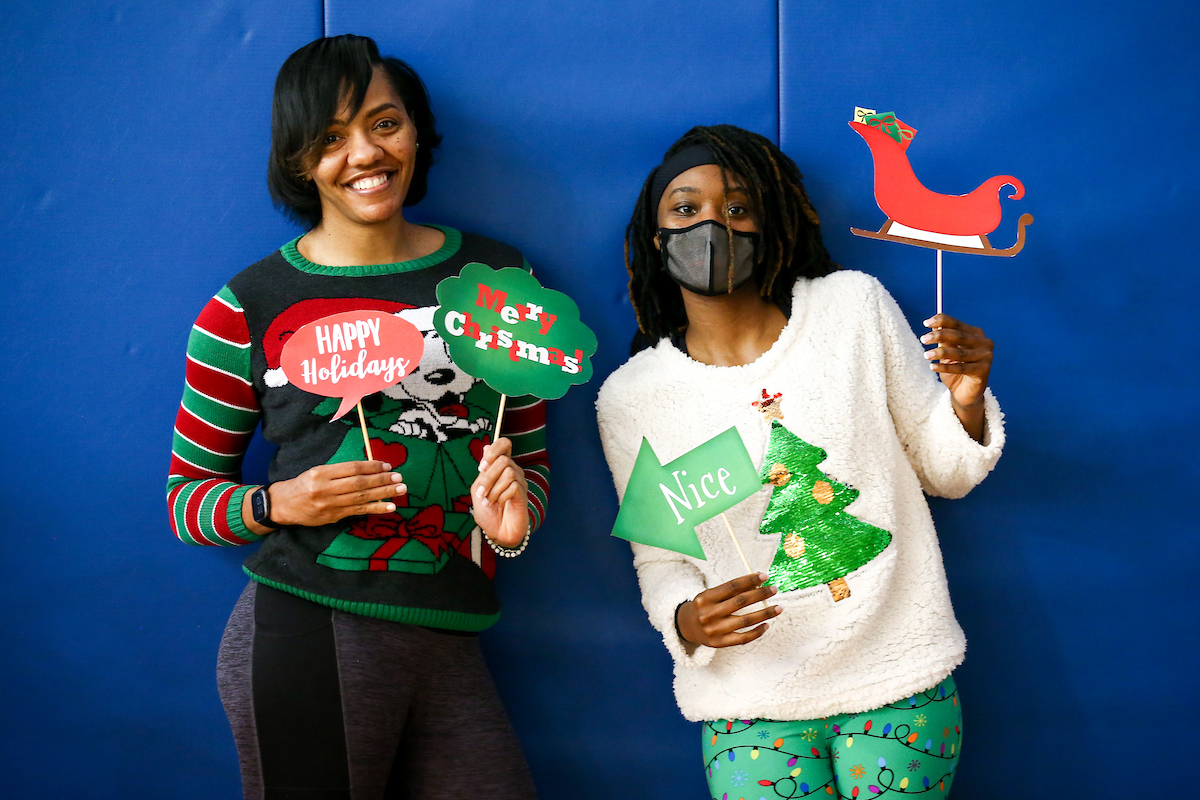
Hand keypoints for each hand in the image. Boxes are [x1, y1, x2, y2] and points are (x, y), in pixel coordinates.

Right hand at [248, 461, 405, 533]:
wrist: (283, 505)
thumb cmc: (303, 484)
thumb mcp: (317, 471)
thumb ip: (340, 471)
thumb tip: (370, 469)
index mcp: (321, 473)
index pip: (352, 468)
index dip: (372, 466)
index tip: (387, 465)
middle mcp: (325, 489)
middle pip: (359, 483)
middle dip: (382, 480)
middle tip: (399, 477)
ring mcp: (330, 505)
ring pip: (361, 498)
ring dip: (384, 494)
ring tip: (400, 489)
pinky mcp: (333, 517)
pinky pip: (358, 511)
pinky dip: (376, 509)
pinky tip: (390, 506)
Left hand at [471, 437, 528, 547]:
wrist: (496, 532)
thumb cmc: (487, 512)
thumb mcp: (478, 489)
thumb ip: (483, 471)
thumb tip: (486, 446)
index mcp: (500, 467)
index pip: (504, 444)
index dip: (494, 450)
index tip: (482, 467)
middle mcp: (512, 471)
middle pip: (503, 460)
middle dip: (488, 478)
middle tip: (481, 493)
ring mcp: (520, 482)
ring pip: (508, 472)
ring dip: (493, 489)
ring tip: (489, 502)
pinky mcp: (524, 493)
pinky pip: (513, 486)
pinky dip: (501, 496)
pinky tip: (499, 504)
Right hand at [675, 572, 781, 647]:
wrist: (686, 627)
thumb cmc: (704, 607)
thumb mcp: (710, 595)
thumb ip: (730, 591)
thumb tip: (757, 584)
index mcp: (705, 598)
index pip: (732, 587)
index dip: (749, 580)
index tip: (764, 576)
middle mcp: (709, 614)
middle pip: (740, 602)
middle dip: (760, 594)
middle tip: (774, 589)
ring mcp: (714, 630)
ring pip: (745, 621)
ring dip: (765, 614)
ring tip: (778, 608)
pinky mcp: (719, 643)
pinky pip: (743, 638)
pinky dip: (757, 632)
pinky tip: (767, 625)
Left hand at [921, 314, 992, 441]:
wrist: (964, 392)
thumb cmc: (954, 369)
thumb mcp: (946, 353)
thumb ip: (943, 341)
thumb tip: (933, 327)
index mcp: (976, 334)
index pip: (957, 324)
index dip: (941, 321)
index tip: (925, 323)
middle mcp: (984, 343)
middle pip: (959, 336)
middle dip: (939, 336)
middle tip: (923, 339)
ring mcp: (986, 356)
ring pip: (959, 353)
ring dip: (940, 353)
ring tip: (926, 355)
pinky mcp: (984, 371)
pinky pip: (961, 368)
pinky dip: (945, 367)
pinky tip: (932, 367)